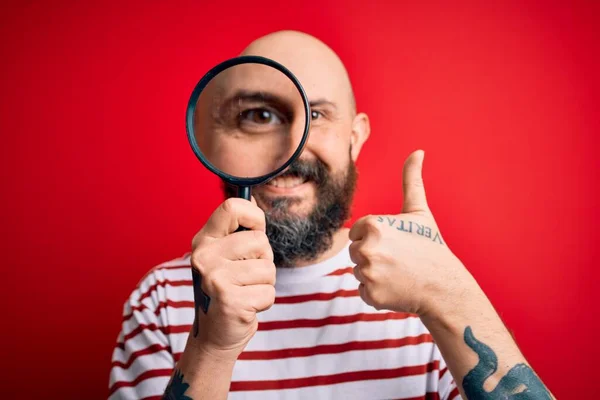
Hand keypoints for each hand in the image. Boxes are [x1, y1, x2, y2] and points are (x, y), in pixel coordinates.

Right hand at [189, 197, 275, 359]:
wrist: (215, 334)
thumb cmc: (227, 290)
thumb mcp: (225, 256)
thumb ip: (237, 232)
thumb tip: (252, 198)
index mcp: (204, 240)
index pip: (232, 207)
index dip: (254, 217)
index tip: (256, 231)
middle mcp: (204, 256)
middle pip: (259, 240)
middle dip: (264, 260)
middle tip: (246, 277)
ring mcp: (214, 278)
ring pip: (268, 268)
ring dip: (265, 283)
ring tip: (245, 292)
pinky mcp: (229, 300)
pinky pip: (268, 292)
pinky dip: (264, 302)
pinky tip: (246, 307)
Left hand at [349, 150, 469, 315]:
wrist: (444, 286)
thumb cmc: (431, 247)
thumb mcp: (419, 212)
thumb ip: (411, 180)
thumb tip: (417, 151)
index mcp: (374, 225)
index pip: (356, 231)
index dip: (375, 237)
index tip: (395, 242)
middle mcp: (367, 248)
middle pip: (354, 251)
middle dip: (373, 255)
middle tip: (398, 259)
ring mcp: (369, 273)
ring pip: (358, 270)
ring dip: (374, 273)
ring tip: (398, 273)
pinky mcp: (371, 295)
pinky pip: (363, 290)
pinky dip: (377, 292)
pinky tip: (396, 287)